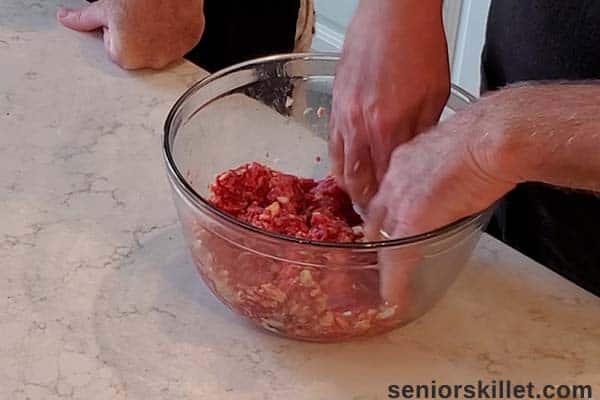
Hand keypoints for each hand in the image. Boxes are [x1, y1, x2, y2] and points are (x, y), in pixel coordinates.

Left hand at [57, 0, 204, 69]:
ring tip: (154, 16)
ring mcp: (174, 53)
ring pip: (160, 47)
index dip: (116, 31)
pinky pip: (179, 41)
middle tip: (138, 17)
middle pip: (138, 52)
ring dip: (156, 36)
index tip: (123, 19)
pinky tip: (169, 17)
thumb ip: (83, 19)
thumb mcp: (104, 7)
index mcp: (126, 57)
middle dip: (136, 37)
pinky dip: (175, 31)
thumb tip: (67, 19)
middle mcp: (151, 61)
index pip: (115, 48)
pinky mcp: (190, 43)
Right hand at [329, 0, 449, 207]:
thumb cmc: (418, 45)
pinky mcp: (335, 104)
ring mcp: (344, 115)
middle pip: (358, 181)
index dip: (387, 204)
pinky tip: (347, 167)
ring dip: (350, 186)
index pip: (385, 182)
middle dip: (365, 203)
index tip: (392, 215)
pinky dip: (339, 162)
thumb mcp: (435, 94)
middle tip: (374, 214)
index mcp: (391, 126)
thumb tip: (416, 159)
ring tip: (360, 196)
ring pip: (341, 166)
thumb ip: (423, 133)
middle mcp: (362, 126)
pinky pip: (332, 144)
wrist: (393, 13)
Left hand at [366, 93, 517, 303]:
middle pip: (375, 218)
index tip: (388, 229)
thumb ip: (445, 167)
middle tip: (380, 261)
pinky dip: (395, 281)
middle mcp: (394, 179)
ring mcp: (399, 201)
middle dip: (376, 241)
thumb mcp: (454, 149)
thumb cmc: (488, 135)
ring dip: (384, 263)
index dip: (385, 215)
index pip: (385, 194)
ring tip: (388, 284)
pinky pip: (397, 258)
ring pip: (382, 239)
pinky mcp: (412, 222)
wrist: (492, 136)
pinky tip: (395, 297)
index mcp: (403, 160)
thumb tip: (458, 180)